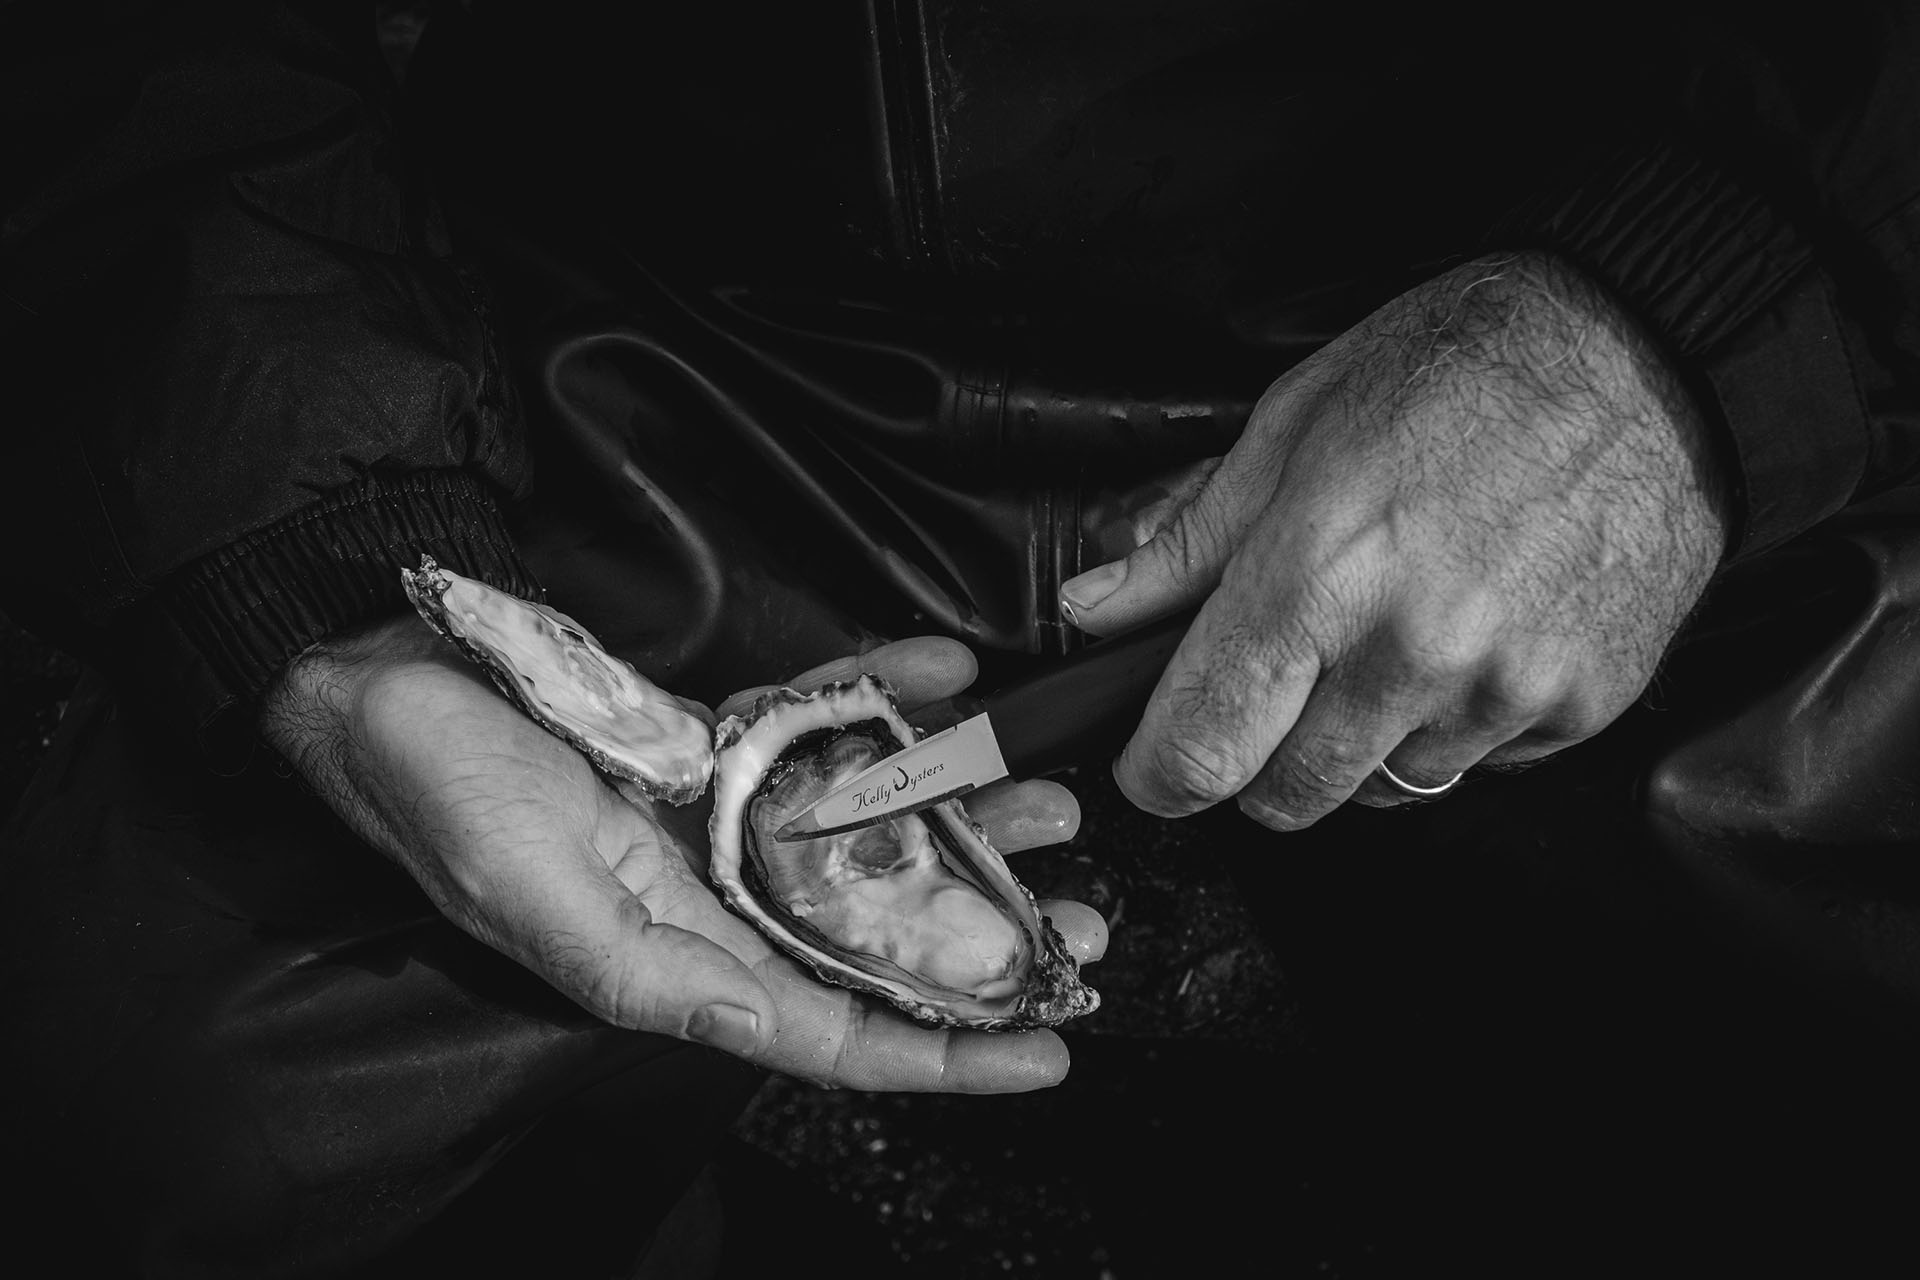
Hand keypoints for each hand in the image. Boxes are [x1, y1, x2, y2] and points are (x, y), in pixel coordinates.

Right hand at [260, 615, 1104, 1090]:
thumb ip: (652, 974)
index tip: (1050, 1050)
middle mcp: (716, 898)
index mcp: (682, 961)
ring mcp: (723, 816)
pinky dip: (884, 694)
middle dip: (987, 934)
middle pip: (879, 933)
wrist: (379, 678)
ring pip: (870, 828)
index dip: (945, 1052)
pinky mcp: (719, 738)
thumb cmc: (440, 796)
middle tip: (1090, 920)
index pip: (835, 1032)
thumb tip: (761, 1030)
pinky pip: (821, 720)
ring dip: (964, 812)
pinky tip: (946, 670)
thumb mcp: (537, 899)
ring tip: (1048, 800)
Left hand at [1058, 252, 1729, 828]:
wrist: (1646, 354)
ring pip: (1383, 789)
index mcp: (1319, 571)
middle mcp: (1410, 648)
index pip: (1201, 746)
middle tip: (1272, 688)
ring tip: (1391, 634)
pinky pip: (1478, 765)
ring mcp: (1502, 688)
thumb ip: (1189, 542)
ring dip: (1362, 741)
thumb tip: (1100, 610)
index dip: (1157, 771)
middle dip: (1256, 760)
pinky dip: (1454, 724)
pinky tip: (1468, 635)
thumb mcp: (1294, 424)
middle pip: (1285, 799)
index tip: (1152, 762)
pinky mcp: (1578, 707)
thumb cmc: (1465, 367)